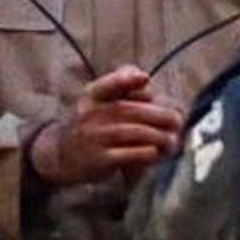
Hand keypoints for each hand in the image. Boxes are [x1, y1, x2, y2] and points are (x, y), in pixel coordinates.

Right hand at [30, 66, 184, 185]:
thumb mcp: (96, 100)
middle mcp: (91, 115)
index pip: (107, 85)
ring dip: (158, 136)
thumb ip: (119, 85)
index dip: (125, 80)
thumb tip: (145, 79)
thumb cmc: (89, 124)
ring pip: (132, 133)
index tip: (145, 79)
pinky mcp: (100, 160)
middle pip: (130, 111)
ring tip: (173, 140)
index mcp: (92, 97)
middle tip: (178, 120)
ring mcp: (94, 138)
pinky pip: (127, 155)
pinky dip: (146, 153)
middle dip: (159, 115)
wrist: (60, 154)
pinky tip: (157, 153)